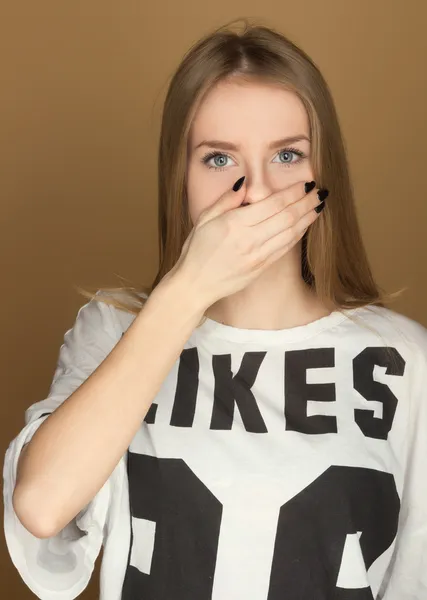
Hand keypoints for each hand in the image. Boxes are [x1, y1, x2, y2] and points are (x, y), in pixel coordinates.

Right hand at [170, 177, 326, 310]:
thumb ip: (227, 199)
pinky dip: (298, 235)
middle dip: (307, 203)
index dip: (293, 193)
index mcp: (235, 224)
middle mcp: (250, 240)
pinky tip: (305, 225)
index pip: (273, 204)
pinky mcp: (261, 268)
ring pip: (291, 233)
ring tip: (319, 206)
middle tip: (320, 192)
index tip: (306, 184)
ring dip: (308, 219)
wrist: (195, 285)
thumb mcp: (204, 218)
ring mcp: (258, 256)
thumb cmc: (196, 250)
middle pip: (287, 217)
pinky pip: (285, 248)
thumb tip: (245, 183)